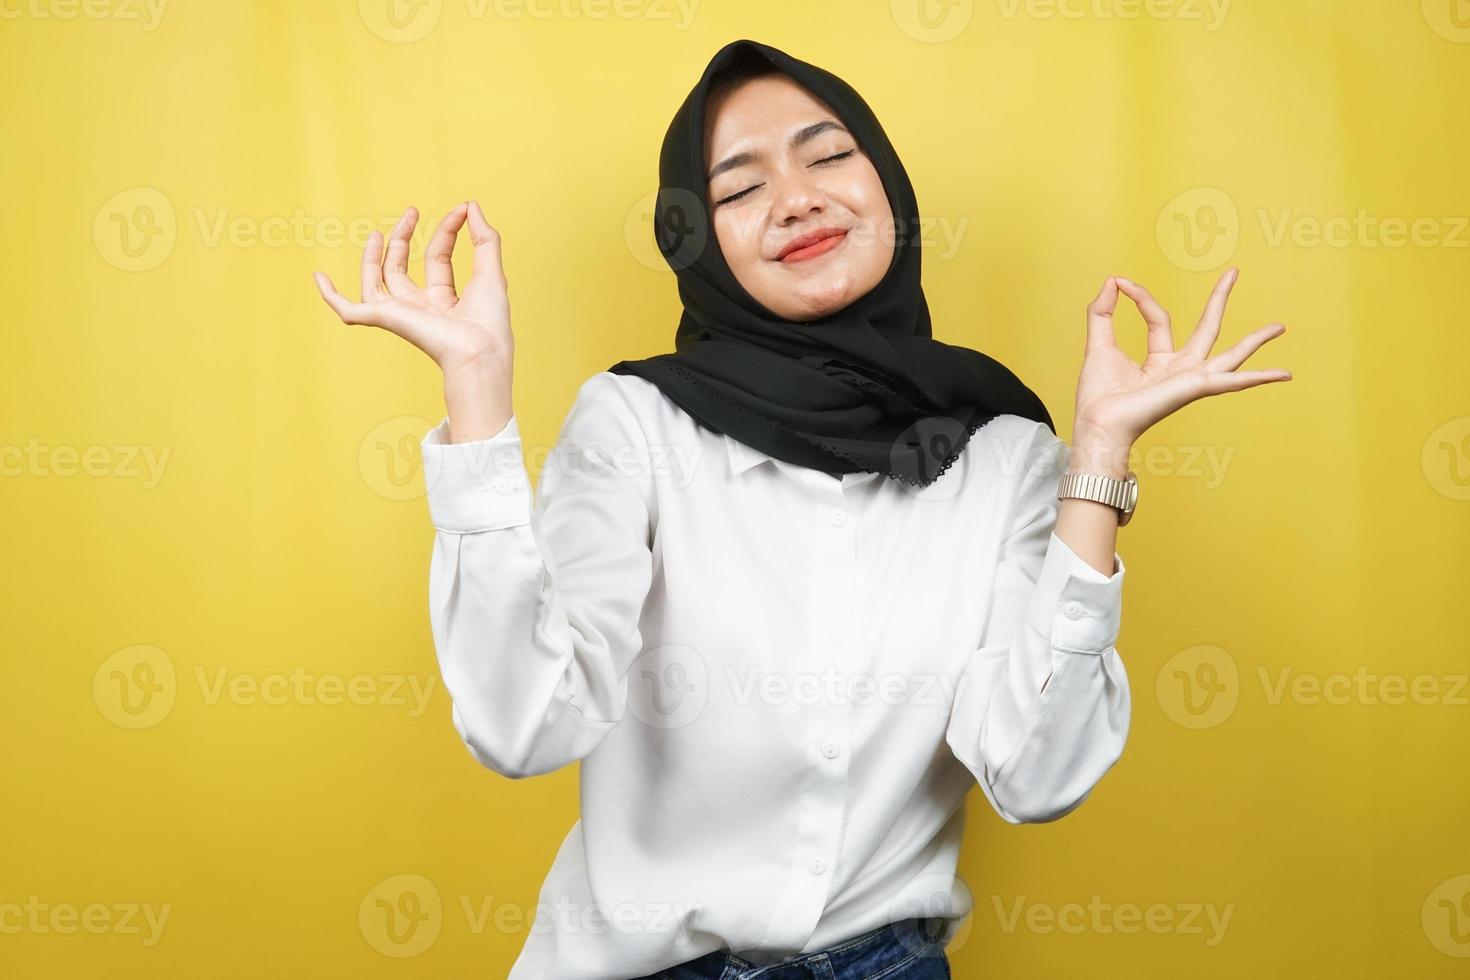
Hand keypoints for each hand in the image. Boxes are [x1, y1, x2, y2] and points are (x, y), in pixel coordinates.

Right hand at [312, 201, 512, 376]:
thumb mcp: (491, 270)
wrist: (480, 350)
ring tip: (378, 231)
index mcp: (445, 299)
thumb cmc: (490, 321)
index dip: (448, 230)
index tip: (462, 209)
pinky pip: (350, 311)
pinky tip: (318, 278)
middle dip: (404, 236)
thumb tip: (471, 205)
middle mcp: (420, 307)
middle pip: (402, 267)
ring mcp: (402, 313)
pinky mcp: (387, 319)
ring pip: (376, 282)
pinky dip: (331, 297)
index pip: (438, 256)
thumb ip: (484, 238)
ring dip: (373, 256)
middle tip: (411, 210)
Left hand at [1074, 268, 1291, 446]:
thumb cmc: (1098, 395)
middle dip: (1219, 299)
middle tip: (1234, 271)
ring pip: (1231, 355)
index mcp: (1159, 360)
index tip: (1122, 281)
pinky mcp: (1196, 387)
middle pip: (1207, 328)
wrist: (1097, 421)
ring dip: (1256, 340)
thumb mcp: (1099, 343)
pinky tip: (1283, 374)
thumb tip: (1113, 280)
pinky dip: (1258, 378)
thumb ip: (1102, 312)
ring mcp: (1191, 379)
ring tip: (1280, 326)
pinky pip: (1233, 381)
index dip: (1140, 296)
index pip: (1159, 317)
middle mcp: (1180, 369)